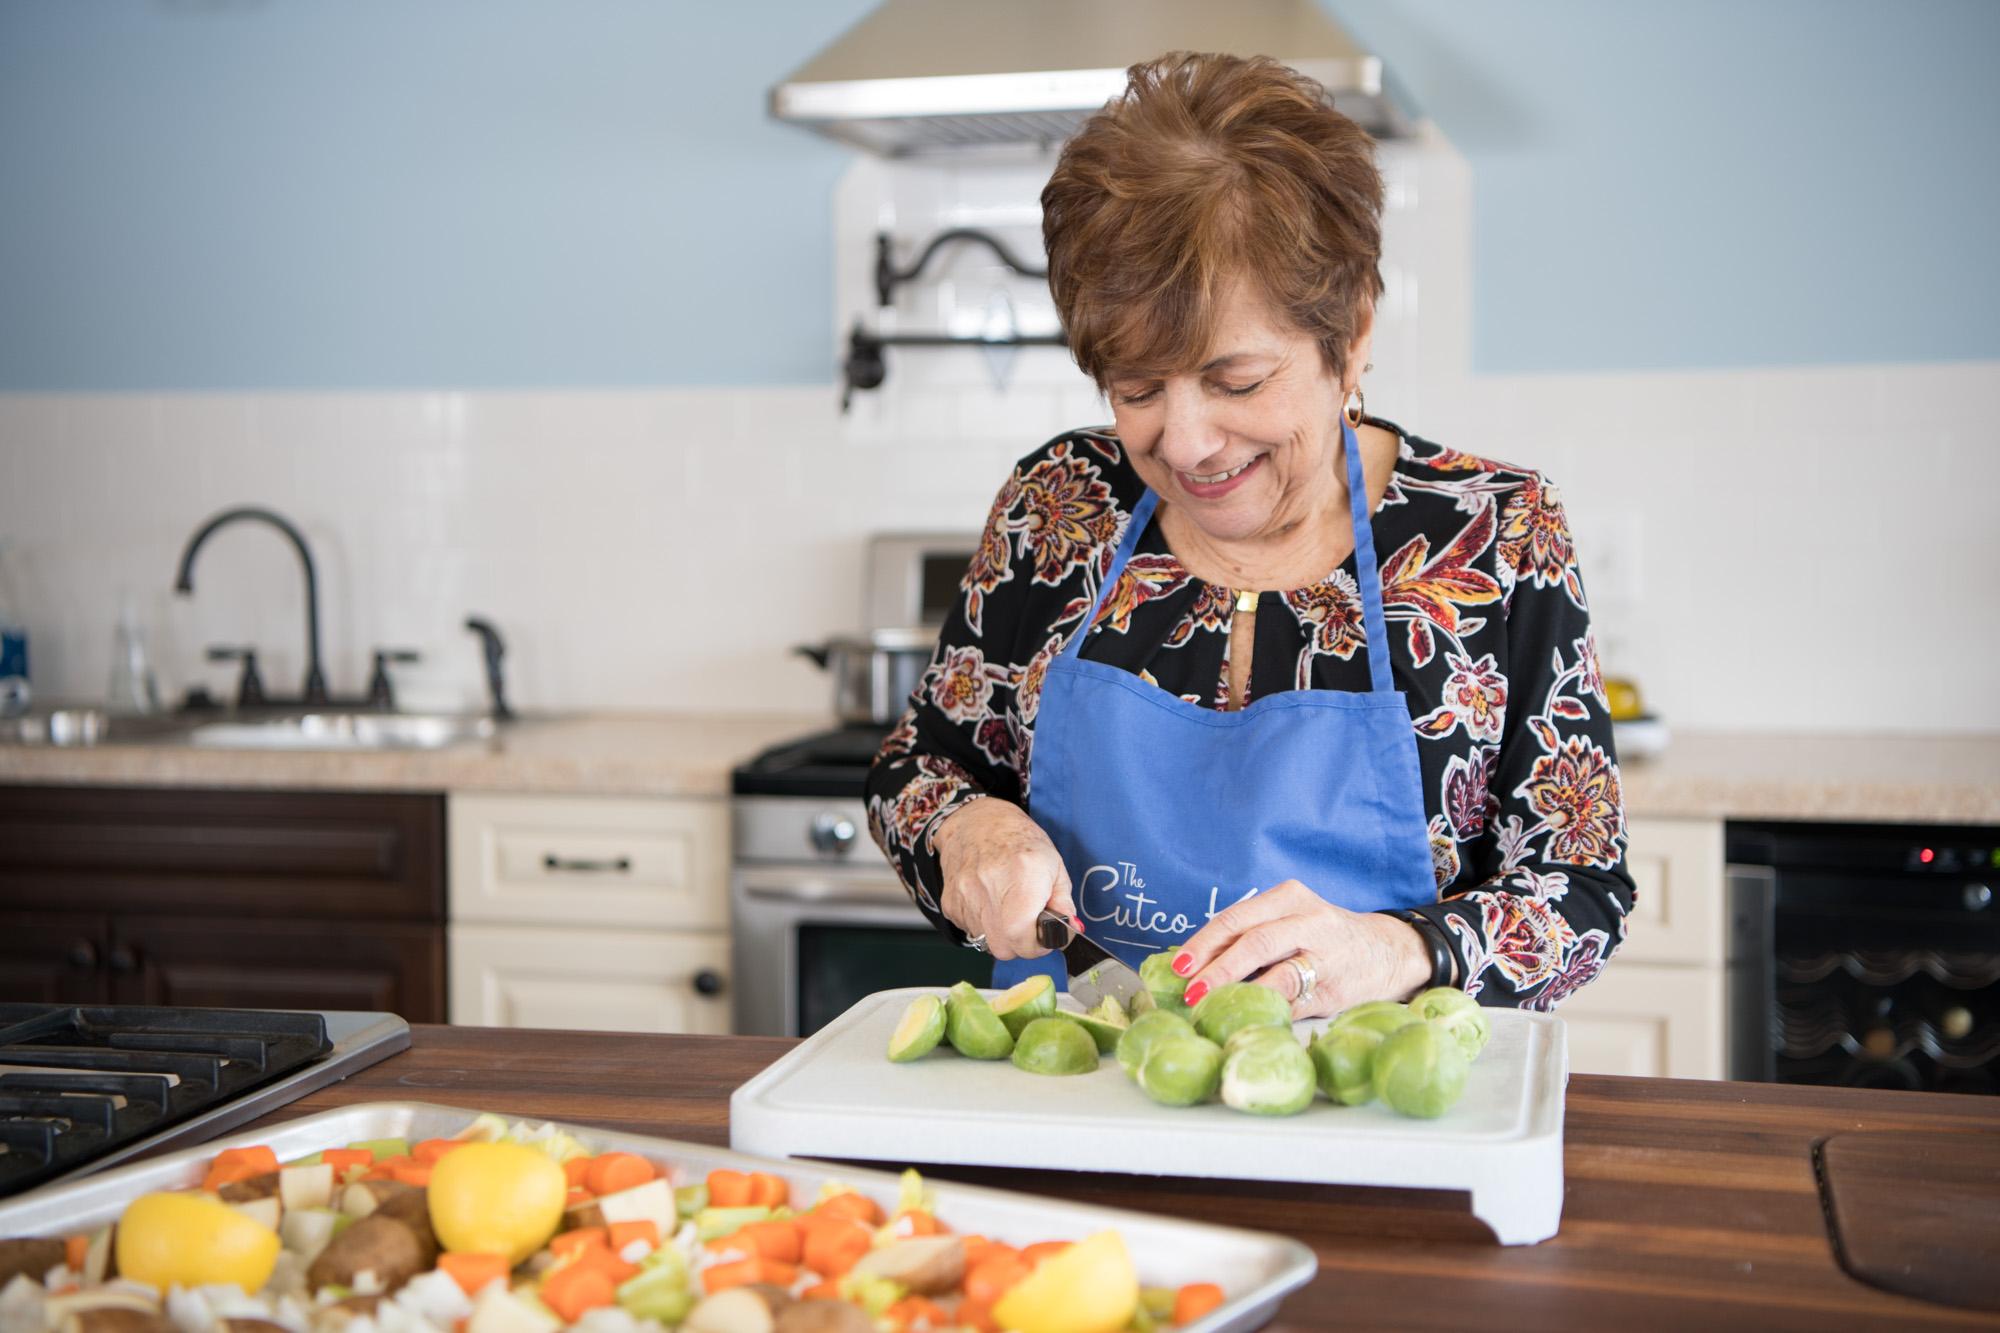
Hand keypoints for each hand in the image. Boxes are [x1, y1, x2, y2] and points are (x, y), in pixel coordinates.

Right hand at [931, 798, 1076, 960]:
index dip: (1038, 945)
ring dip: (1001, 934)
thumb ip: (1063, 903)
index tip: (1045, 935)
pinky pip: (969, 931)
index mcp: (1023, 877)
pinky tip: (989, 902)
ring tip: (1007, 906)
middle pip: (1004, 948)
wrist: (977, 821)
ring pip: (986, 942)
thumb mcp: (1054, 865)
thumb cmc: (1019, 839)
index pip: (1023, 938)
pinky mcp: (949, 903)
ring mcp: (965, 896)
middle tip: (1028, 924)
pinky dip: (983, 925)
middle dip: (1021, 944)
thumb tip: (1069, 931)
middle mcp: (989, 888)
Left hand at [1169, 880, 1431, 1019]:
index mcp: (1289, 898)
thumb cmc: (1321, 935)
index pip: (1238, 918)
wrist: (1387, 951)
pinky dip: (1266, 1015)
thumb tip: (1191, 966)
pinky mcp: (1336, 991)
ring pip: (1278, 976)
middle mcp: (1310, 921)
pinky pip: (1294, 1006)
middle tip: (1190, 991)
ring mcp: (1327, 957)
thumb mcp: (1290, 918)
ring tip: (1211, 1008)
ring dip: (1240, 995)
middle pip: (1255, 942)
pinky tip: (1244, 1023)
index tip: (1179, 966)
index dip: (1205, 943)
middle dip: (1218, 969)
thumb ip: (1251, 935)